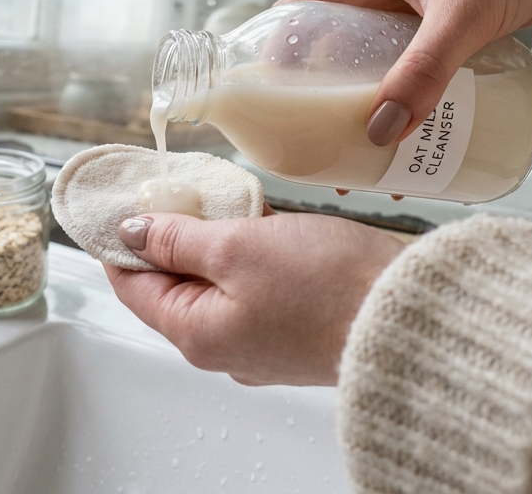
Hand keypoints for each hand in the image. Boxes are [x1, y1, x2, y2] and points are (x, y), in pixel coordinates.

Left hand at [104, 212, 403, 385]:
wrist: (411, 314)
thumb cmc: (327, 286)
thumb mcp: (236, 248)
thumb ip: (178, 239)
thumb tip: (130, 233)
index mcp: (196, 334)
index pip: (132, 286)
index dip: (120, 239)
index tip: (123, 196)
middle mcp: (224, 347)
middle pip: (173, 284)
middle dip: (170, 234)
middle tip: (175, 185)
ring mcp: (261, 340)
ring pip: (217, 282)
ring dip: (214, 239)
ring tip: (219, 194)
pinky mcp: (295, 327)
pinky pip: (255, 286)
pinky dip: (250, 251)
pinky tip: (261, 218)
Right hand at [280, 0, 531, 144]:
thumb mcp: (463, 14)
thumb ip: (423, 73)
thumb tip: (378, 133)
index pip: (296, 14)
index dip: (273, 58)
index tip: (263, 110)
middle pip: (329, 50)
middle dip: (320, 101)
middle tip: (314, 152)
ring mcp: (414, 10)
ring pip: (371, 66)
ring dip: (365, 110)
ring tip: (360, 162)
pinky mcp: (446, 28)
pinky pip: (409, 72)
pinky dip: (403, 104)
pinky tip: (411, 144)